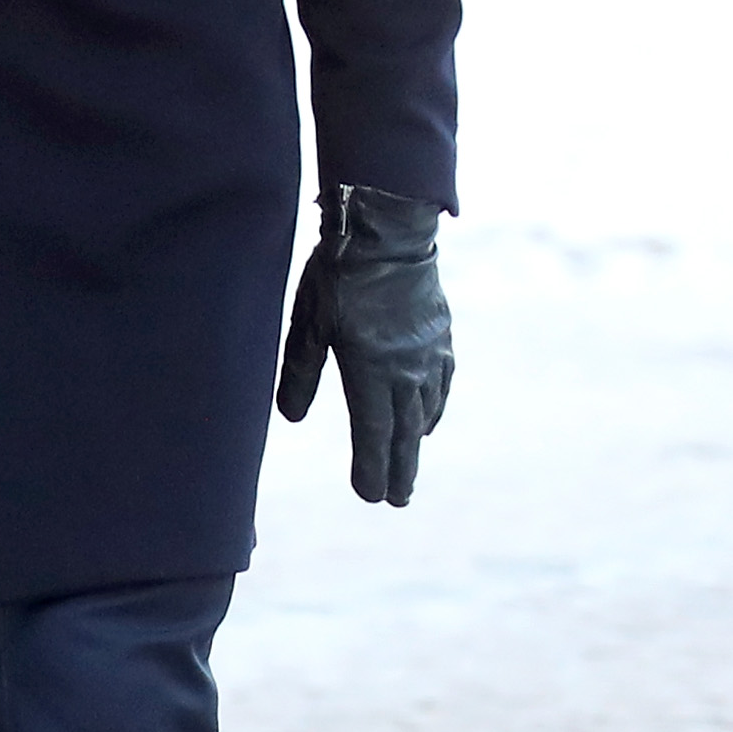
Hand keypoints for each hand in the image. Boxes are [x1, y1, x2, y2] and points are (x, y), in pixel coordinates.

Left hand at [278, 184, 451, 505]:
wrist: (390, 230)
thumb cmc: (339, 273)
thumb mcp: (307, 321)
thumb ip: (299, 372)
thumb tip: (290, 418)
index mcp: (372, 369)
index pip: (373, 432)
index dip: (372, 467)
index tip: (370, 496)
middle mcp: (408, 369)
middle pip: (405, 431)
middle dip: (399, 469)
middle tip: (396, 501)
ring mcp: (430, 353)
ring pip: (426, 410)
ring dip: (417, 443)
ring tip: (410, 468)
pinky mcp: (442, 335)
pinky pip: (442, 384)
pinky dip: (434, 407)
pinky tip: (429, 418)